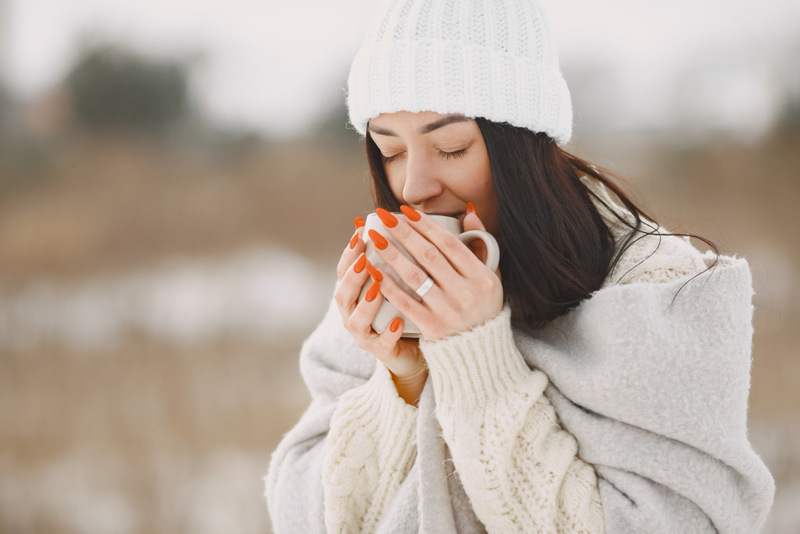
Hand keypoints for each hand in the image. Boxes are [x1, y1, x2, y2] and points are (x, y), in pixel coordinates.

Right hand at [334, 218, 426, 403]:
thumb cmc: (419, 303)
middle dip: (352, 271)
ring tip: (378, 284)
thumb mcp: (418, 275)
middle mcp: (356, 312)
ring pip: (356, 320)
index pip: (346, 268)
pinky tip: (399, 323)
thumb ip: (423, 247)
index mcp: (360, 290)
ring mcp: (367, 334)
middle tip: (364, 252)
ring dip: (367, 301)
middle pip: (343, 292)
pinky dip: (389, 333)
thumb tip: (437, 212)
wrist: (423, 346)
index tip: (361, 228)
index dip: (350, 250)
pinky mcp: (383, 352)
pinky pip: (382, 344)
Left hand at [369, 206, 502, 339]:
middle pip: (429, 255)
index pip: (450, 243)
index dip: (426, 225)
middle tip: (383, 217)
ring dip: (392, 255)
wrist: (480, 351)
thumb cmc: (483, 308)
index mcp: (483, 277)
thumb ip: (481, 244)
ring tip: (375, 239)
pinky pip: (406, 302)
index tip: (406, 210)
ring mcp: (449, 311)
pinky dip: (389, 286)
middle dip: (403, 233)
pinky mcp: (433, 327)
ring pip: (415, 276)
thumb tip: (470, 211)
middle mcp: (467, 293)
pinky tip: (374, 271)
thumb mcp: (492, 276)